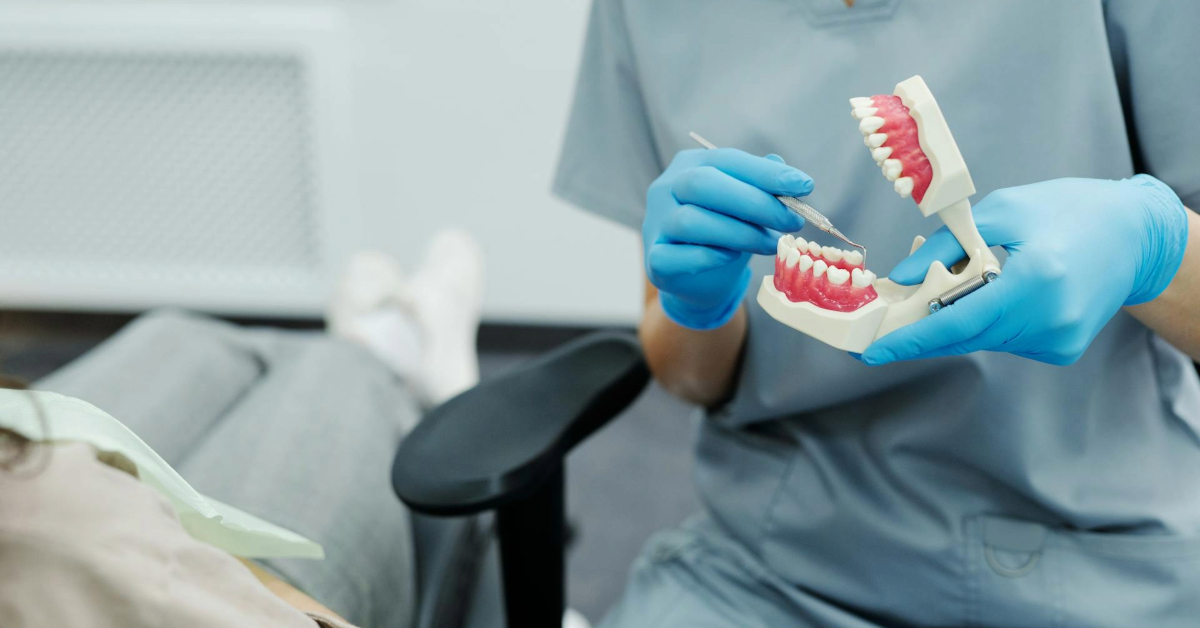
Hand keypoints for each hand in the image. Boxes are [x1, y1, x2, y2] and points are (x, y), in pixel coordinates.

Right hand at [644, 148, 812, 328]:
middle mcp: (666, 189)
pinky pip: (675, 256)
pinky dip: (708, 257)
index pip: (727, 160)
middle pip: (703, 184)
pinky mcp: (654, 260)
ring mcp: (655, 224)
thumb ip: (761, 190)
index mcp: (690, 165)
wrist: (698, 281)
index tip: (804, 186)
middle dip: (754, 202)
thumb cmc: (725, 235)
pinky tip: (730, 257)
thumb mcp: (746, 208)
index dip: (766, 173)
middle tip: (791, 220)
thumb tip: (789, 179)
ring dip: (739, 233)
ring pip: (691, 221)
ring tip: (769, 244)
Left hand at [862, 175, 1188, 364]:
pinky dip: (985, 322)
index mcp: (1036, 281)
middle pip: (964, 336)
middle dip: (920, 332)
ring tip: (941, 293)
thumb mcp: (1002, 212)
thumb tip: (900, 279)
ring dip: (953, 321)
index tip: (872, 353)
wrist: (1135, 235)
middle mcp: (1049, 320)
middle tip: (879, 329)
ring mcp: (1058, 341)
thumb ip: (947, 246)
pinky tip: (990, 296)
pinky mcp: (1061, 350)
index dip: (912, 339)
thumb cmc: (1067, 211)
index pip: (959, 321)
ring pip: (982, 339)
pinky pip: (1004, 340)